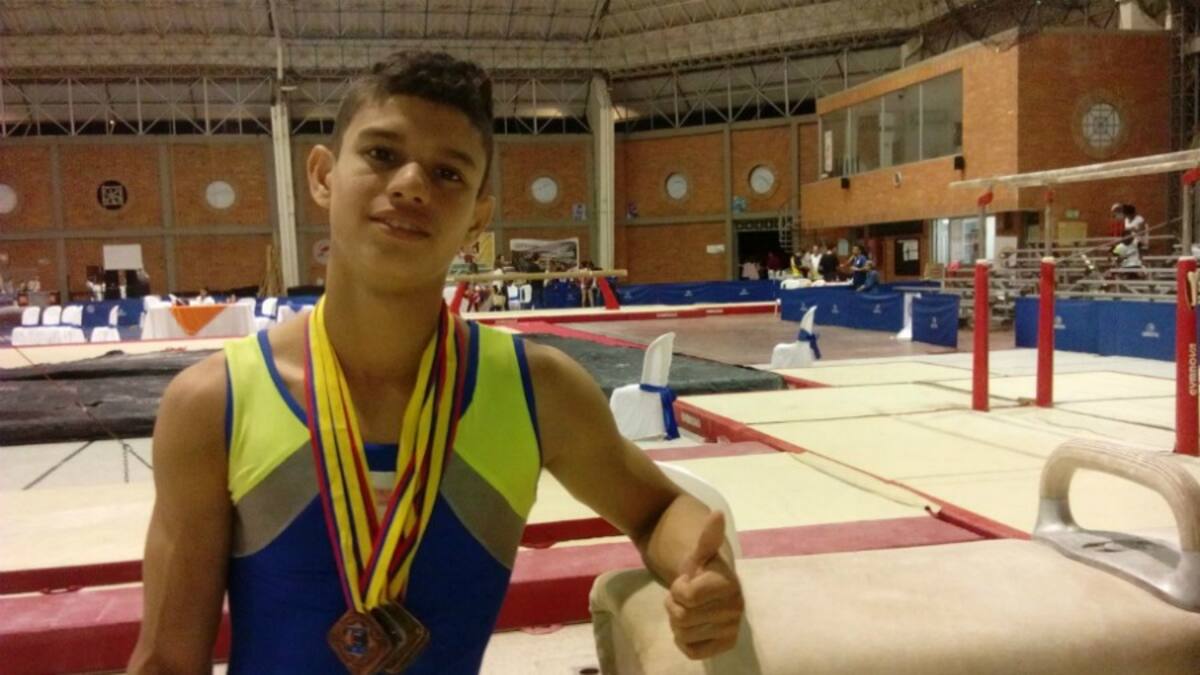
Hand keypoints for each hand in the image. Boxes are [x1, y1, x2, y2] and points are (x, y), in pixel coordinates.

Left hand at [664, 511, 743, 659]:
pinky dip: (684, 641)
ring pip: (683, 634)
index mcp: (729, 585)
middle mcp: (736, 609)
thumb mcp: (701, 552)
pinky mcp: (725, 646)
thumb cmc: (703, 569)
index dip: (677, 588)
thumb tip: (716, 514)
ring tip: (690, 609)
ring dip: (678, 622)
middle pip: (681, 617)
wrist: (713, 587)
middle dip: (676, 605)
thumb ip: (707, 536)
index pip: (685, 596)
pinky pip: (691, 651)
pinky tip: (693, 626)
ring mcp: (732, 629)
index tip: (687, 581)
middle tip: (686, 597)